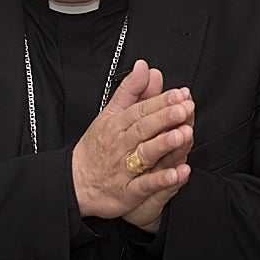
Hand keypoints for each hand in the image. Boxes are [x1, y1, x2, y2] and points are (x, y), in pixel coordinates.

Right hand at [71, 59, 193, 231]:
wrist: (75, 183)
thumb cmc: (98, 147)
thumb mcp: (110, 114)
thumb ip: (131, 91)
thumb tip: (144, 67)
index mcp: (117, 124)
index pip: (140, 110)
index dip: (161, 101)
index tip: (179, 94)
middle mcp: (121, 145)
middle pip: (144, 129)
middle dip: (165, 118)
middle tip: (184, 108)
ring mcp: (124, 169)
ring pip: (145, 154)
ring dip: (164, 145)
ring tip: (182, 135)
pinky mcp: (128, 192)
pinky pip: (145, 185)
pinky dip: (161, 180)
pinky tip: (177, 173)